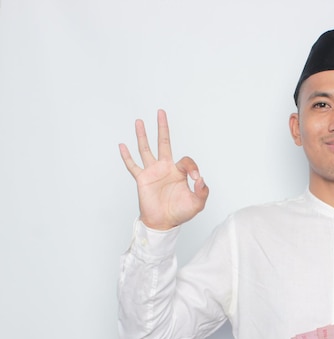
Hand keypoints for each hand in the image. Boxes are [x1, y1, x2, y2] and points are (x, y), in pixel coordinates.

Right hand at [119, 109, 208, 229]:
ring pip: (146, 149)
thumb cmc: (180, 213)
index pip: (186, 161)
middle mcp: (165, 168)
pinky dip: (126, 156)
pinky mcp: (142, 179)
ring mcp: (152, 172)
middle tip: (161, 112)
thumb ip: (202, 191)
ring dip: (143, 135)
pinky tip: (122, 145)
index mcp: (179, 172)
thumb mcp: (197, 203)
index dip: (193, 167)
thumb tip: (200, 179)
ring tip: (139, 121)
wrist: (164, 222)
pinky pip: (132, 166)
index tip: (196, 178)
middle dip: (163, 128)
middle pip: (164, 143)